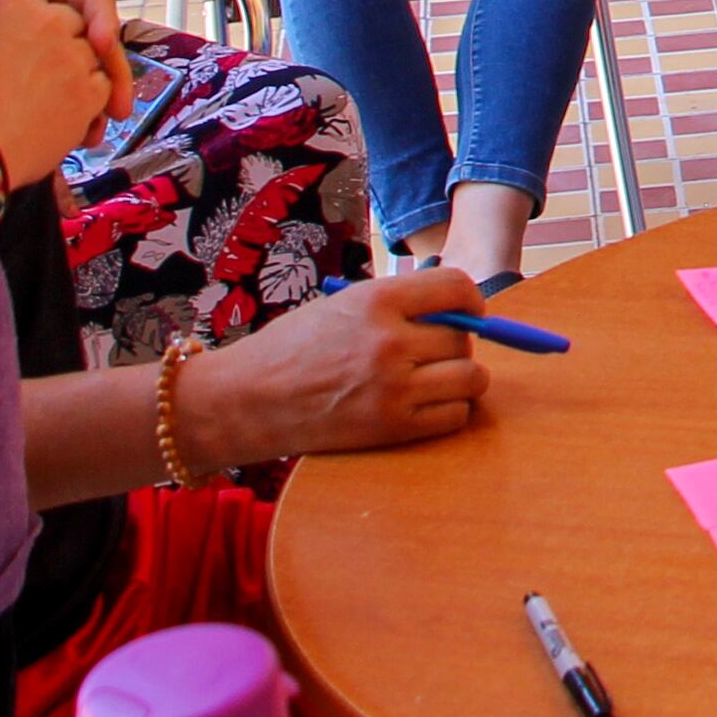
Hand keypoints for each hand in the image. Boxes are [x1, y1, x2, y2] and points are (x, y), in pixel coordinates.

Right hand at [0, 0, 119, 182]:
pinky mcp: (87, 91)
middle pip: (73, 26)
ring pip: (91, 57)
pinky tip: (56, 116)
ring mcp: (71, 55)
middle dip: (59, 50)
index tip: (21, 54)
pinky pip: (102, 88)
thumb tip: (12, 28)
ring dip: (74, 77)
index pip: (43, 5)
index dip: (34, 33)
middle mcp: (46, 18)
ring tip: (40, 103)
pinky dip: (87, 103)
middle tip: (34, 81)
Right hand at [177, 266, 489, 467]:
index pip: (457, 288)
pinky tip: (425, 405)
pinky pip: (456, 416)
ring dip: (460, 379)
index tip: (466, 311)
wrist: (246, 400)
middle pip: (463, 337)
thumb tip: (456, 311)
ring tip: (433, 379)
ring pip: (470, 378)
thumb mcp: (342, 305)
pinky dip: (450, 410)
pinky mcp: (393, 428)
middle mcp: (390, 341)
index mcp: (377, 300)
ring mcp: (394, 388)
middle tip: (431, 352)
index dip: (469, 300)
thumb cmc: (291, 348)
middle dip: (455, 343)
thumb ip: (397, 304)